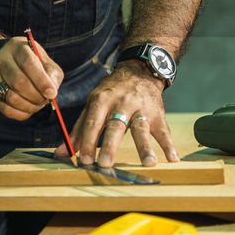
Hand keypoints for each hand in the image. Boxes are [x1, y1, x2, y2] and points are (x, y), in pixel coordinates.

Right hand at [0, 36, 63, 119]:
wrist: (11, 63)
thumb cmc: (34, 62)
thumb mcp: (46, 61)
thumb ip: (52, 74)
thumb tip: (51, 91)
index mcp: (17, 47)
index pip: (28, 63)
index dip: (41, 81)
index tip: (52, 94)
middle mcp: (2, 59)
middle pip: (18, 82)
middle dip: (36, 95)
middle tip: (46, 100)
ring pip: (11, 97)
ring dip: (29, 105)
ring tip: (38, 103)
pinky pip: (5, 109)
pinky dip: (21, 113)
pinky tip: (29, 109)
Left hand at [55, 65, 179, 167]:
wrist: (139, 70)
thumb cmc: (111, 92)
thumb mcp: (92, 104)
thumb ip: (78, 130)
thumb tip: (61, 153)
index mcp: (102, 100)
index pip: (93, 122)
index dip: (88, 141)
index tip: (84, 160)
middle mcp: (121, 103)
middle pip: (116, 126)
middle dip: (110, 145)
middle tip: (106, 164)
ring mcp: (141, 108)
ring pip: (141, 128)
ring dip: (145, 147)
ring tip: (148, 164)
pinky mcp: (158, 114)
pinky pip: (164, 130)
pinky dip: (169, 145)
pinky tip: (173, 159)